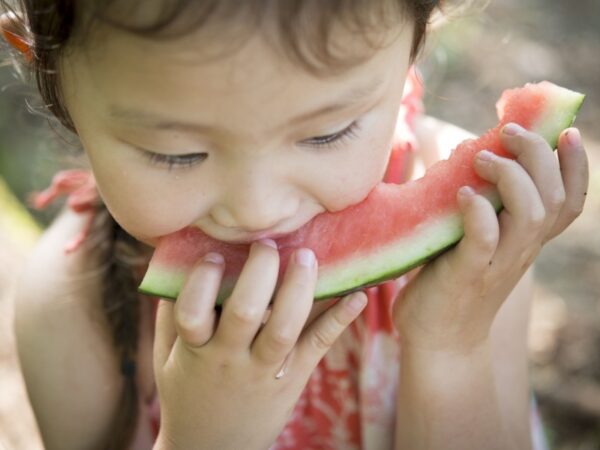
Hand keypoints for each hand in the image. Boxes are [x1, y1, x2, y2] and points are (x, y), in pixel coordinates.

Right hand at [152, 240, 366, 449]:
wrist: (213, 449)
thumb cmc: (186, 392)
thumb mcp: (165, 359)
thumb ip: (169, 315)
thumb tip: (177, 263)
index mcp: (195, 351)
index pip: (193, 312)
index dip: (202, 279)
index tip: (215, 254)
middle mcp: (230, 359)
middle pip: (246, 312)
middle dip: (261, 271)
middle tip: (267, 243)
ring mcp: (265, 370)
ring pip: (285, 328)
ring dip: (299, 288)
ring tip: (307, 256)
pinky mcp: (294, 378)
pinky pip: (318, 346)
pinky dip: (340, 320)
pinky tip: (360, 295)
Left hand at [393, 124, 588, 352]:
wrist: (439, 340)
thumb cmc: (453, 283)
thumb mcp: (480, 243)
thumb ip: (486, 211)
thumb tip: (469, 163)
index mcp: (526, 241)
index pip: (569, 203)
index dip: (576, 167)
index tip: (568, 133)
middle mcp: (521, 251)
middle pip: (553, 198)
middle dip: (538, 155)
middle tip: (508, 130)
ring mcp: (497, 264)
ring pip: (530, 215)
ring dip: (512, 177)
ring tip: (481, 158)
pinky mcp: (467, 274)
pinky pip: (484, 240)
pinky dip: (479, 212)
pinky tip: (464, 193)